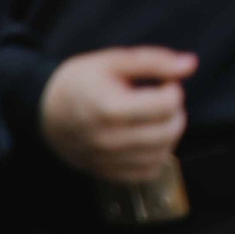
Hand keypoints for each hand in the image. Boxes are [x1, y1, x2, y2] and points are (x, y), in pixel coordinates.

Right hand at [40, 47, 195, 182]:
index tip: (162, 82)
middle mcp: (108, 139)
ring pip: (162, 153)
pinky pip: (147, 172)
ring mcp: (107, 160)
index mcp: (110, 108)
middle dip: (176, 111)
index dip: (173, 89)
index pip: (167, 105)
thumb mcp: (113, 60)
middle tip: (162, 99)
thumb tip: (190, 64)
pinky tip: (148, 137)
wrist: (44, 111)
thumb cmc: (79, 82)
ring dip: (169, 133)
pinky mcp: (107, 173)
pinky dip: (157, 155)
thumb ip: (154, 61)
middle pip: (169, 131)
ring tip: (155, 117)